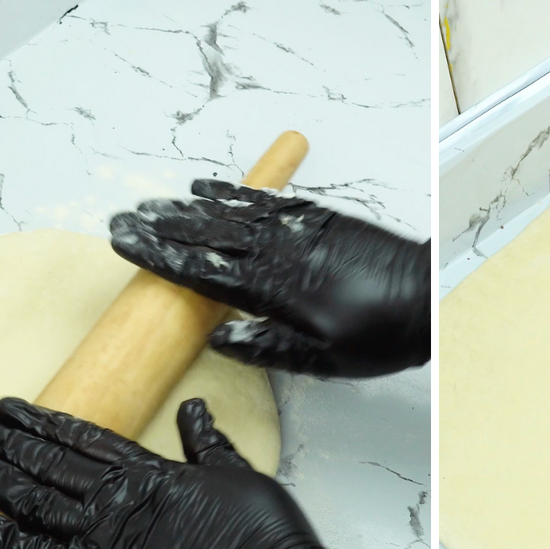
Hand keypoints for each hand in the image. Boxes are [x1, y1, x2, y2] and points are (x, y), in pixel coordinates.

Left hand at [0, 395, 371, 548]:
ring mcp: (103, 539)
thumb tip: (195, 409)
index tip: (9, 406)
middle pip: (46, 462)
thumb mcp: (236, 472)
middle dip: (3, 441)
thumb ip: (207, 442)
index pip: (82, 436)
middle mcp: (117, 498)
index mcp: (149, 469)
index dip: (42, 421)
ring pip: (33, 500)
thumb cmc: (259, 536)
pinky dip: (3, 538)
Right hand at [110, 183, 430, 377]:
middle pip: (211, 236)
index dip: (164, 256)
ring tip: (151, 204)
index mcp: (279, 292)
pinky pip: (265, 202)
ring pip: (232, 216)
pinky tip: (207, 188)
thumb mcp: (322, 360)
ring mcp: (299, 231)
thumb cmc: (378, 336)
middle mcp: (283, 254)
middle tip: (123, 218)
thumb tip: (218, 338)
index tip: (128, 242)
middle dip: (164, 227)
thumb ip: (268, 347)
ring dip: (189, 209)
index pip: (207, 271)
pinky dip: (233, 193)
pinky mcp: (316, 217)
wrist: (426, 297)